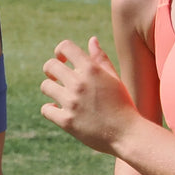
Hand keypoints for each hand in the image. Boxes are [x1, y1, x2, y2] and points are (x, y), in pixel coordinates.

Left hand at [41, 38, 137, 154]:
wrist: (129, 134)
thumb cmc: (123, 105)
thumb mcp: (115, 79)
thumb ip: (101, 59)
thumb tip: (91, 40)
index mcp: (92, 70)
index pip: (65, 47)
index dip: (60, 51)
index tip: (63, 60)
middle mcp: (80, 84)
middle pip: (50, 66)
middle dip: (52, 71)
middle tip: (58, 79)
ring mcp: (72, 103)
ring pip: (45, 86)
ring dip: (52, 89)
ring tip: (61, 96)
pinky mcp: (66, 121)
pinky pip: (46, 109)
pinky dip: (51, 109)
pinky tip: (60, 110)